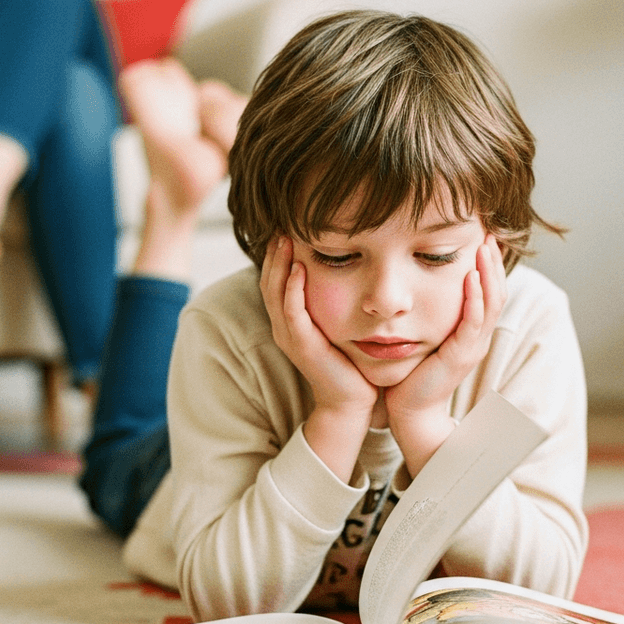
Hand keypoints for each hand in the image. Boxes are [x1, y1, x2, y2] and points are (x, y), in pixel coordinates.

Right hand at [261, 237, 377, 480]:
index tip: (289, 223)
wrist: (353, 402)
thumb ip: (339, 298)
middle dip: (275, 250)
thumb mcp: (341, 323)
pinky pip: (292, 313)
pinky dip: (292, 289)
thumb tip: (353, 265)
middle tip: (282, 221)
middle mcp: (285, 326)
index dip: (279, 251)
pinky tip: (298, 268)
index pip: (277, 277)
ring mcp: (290, 337)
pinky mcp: (302, 347)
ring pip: (275, 292)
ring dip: (279, 263)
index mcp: (292, 320)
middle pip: (270, 279)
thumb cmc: (351, 363)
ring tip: (286, 237)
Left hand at [385, 235, 507, 473]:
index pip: (488, 291)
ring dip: (488, 273)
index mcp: (471, 331)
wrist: (410, 410)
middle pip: (496, 292)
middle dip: (493, 261)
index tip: (483, 236)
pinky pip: (473, 322)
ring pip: (491, 303)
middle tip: (491, 232)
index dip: (488, 264)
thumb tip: (418, 283)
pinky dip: (475, 298)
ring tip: (485, 247)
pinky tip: (471, 277)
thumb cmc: (411, 372)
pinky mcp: (462, 355)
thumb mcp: (425, 335)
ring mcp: (473, 346)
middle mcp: (478, 337)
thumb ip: (429, 312)